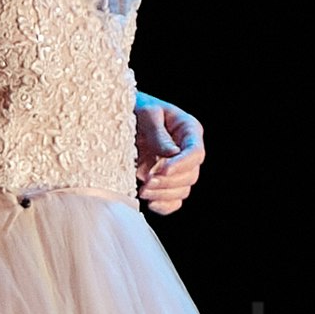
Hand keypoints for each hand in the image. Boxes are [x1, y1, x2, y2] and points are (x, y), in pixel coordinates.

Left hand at [134, 97, 206, 219]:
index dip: (181, 164)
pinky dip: (164, 205)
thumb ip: (158, 133)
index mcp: (188, 130)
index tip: (161, 169)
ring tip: (143, 190)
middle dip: (168, 181)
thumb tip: (171, 154)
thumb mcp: (146, 113)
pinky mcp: (166, 182)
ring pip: (182, 190)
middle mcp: (187, 151)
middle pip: (190, 175)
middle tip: (146, 181)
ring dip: (163, 194)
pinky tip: (150, 203)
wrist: (119, 115)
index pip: (195, 153)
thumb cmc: (135, 108)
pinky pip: (173, 201)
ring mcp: (177, 168)